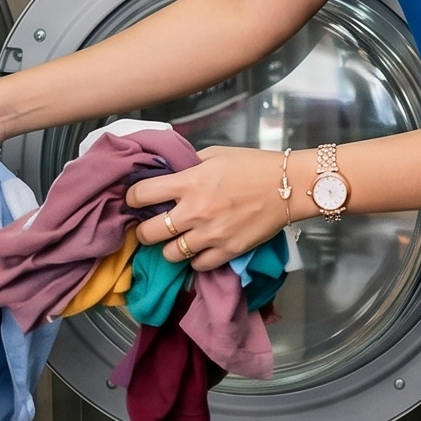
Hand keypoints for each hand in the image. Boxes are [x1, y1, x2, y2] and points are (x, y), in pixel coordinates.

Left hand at [127, 146, 304, 270]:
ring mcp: (211, 235)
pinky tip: (199, 249)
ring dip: (170, 248)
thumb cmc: (252, 165)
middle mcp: (195, 211)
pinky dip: (195, 260)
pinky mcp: (227, 251)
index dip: (132, 198)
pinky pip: (198, 265)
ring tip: (177, 240)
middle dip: (144, 231)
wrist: (288, 186)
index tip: (136, 200)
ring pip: (170, 255)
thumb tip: (168, 173)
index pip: (141, 195)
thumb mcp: (215, 154)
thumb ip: (188, 165)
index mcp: (189, 182)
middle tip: (150, 227)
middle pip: (149, 232)